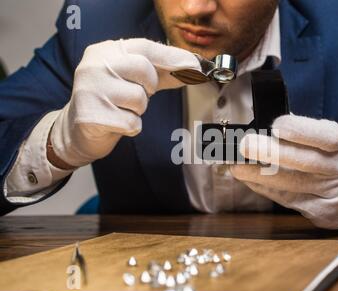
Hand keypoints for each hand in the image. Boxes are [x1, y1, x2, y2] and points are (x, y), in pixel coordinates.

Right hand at [50, 39, 199, 167]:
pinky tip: (115, 124)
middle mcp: (94, 65)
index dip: (173, 57)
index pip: (145, 48)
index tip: (196, 66)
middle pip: (145, 71)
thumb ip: (162, 73)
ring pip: (140, 99)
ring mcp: (90, 90)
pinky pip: (132, 123)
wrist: (77, 130)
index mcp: (105, 51)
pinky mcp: (91, 115)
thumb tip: (194, 69)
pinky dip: (131, 127)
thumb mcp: (134, 80)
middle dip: (149, 87)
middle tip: (137, 94)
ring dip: (138, 110)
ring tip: (121, 110)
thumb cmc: (111, 101)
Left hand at [230, 115, 337, 229]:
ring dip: (260, 174)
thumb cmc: (335, 162)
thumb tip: (267, 126)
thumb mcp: (332, 142)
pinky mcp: (321, 212)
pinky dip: (264, 188)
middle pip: (307, 162)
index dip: (301, 130)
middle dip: (272, 152)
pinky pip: (287, 199)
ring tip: (238, 165)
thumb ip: (305, 133)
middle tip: (246, 144)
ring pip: (292, 184)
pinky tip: (249, 179)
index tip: (276, 125)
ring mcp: (333, 194)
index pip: (327, 136)